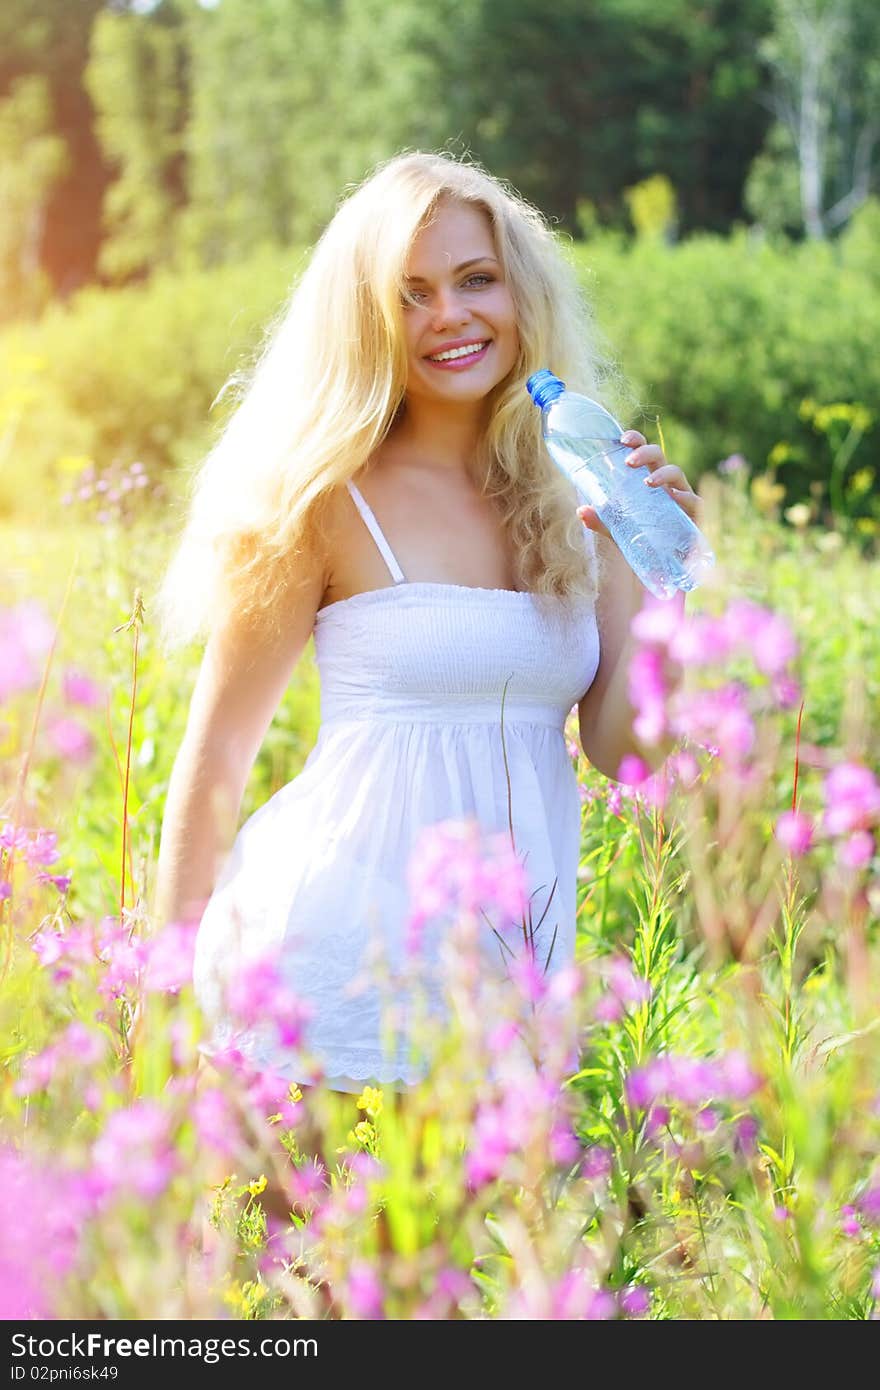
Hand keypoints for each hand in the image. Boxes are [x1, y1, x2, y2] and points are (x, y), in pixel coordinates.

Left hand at [576, 429, 702, 538]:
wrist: (661, 565)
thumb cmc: (641, 539)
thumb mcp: (616, 530)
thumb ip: (600, 520)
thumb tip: (581, 511)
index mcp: (646, 478)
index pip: (642, 452)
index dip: (635, 440)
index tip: (623, 439)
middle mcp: (664, 482)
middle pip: (658, 456)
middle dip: (645, 453)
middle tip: (628, 462)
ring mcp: (681, 496)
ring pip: (676, 473)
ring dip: (662, 474)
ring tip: (648, 482)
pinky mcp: (694, 514)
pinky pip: (694, 500)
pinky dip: (685, 496)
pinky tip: (674, 497)